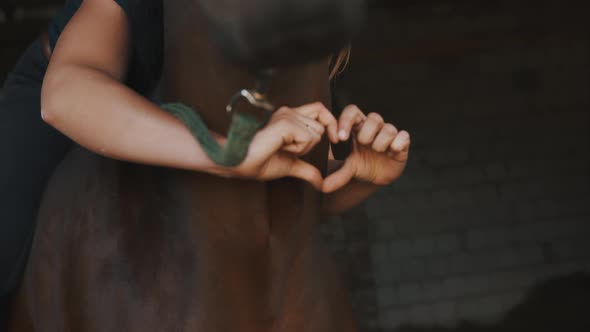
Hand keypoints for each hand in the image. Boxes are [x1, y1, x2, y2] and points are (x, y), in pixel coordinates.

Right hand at [217, 102, 337, 189]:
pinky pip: (308, 138)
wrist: (239, 163)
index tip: (335, 140)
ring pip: (316, 133)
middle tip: (287, 149)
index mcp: (289, 117)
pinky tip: (279, 147)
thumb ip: (306, 169)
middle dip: (310, 145)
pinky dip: (297, 149)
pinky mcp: (285, 123)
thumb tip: (321, 182)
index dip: (331, 124)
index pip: (320, 110)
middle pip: (322, 124)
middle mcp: (288, 111)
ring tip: (280, 148)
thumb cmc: (257, 162)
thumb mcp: (289, 165)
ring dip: (302, 148)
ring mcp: (286, 115)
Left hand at [323, 105, 409, 192]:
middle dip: (367, 134)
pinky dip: (397, 144)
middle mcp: (373, 127)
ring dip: (381, 142)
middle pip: (373, 118)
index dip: (346, 120)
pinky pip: (403, 136)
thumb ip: (336, 176)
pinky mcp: (402, 143)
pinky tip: (391, 152)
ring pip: (388, 128)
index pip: (352, 111)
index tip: (341, 138)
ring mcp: (388, 134)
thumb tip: (323, 187)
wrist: (375, 177)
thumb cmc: (358, 165)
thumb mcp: (346, 169)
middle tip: (363, 145)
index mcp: (357, 126)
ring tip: (377, 151)